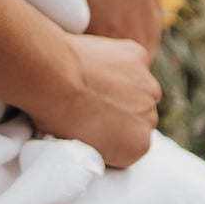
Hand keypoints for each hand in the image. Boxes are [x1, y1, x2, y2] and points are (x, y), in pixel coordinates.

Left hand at [32, 33, 160, 168]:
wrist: (54, 80)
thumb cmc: (57, 115)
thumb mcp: (80, 146)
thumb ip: (101, 142)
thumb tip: (94, 134)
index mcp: (138, 146)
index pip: (131, 141)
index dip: (111, 132)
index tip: (94, 123)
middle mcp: (150, 118)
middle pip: (140, 114)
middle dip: (122, 109)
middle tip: (93, 101)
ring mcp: (147, 85)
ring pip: (140, 87)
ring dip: (124, 84)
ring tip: (94, 80)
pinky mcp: (139, 56)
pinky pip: (132, 59)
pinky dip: (119, 59)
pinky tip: (96, 61)